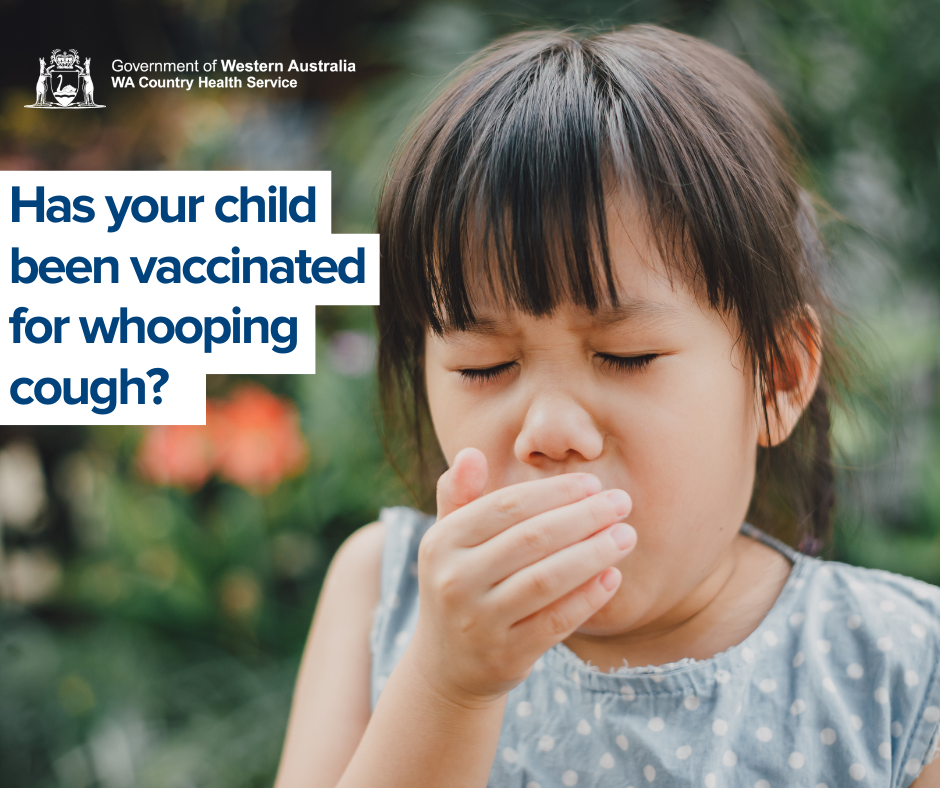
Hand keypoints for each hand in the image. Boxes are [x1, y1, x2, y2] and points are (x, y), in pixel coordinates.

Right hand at [407, 447, 635, 708]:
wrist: (448, 665)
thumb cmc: (461, 584)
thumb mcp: (448, 541)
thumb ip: (459, 496)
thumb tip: (471, 452)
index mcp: (441, 542)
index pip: (506, 506)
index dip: (554, 492)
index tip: (593, 483)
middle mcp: (455, 581)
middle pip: (532, 540)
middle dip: (583, 517)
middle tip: (622, 503)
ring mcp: (479, 622)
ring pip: (546, 580)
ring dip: (593, 554)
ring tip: (626, 536)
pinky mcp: (505, 656)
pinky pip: (555, 622)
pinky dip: (587, 598)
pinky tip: (612, 577)